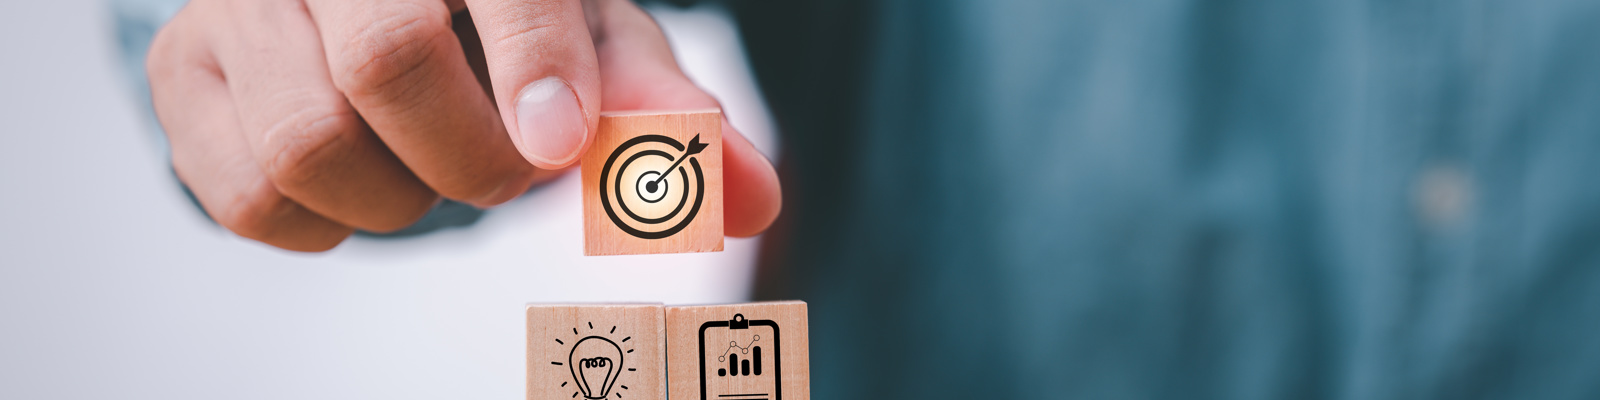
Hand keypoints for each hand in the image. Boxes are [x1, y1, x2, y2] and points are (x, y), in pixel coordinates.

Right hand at [147, 0, 781, 250]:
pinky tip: (365, 183)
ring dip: (399, 199)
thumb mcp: (594, 53)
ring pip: (310, 143)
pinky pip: (247, 196)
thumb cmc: (508, 30)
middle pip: (386, 59)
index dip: (533, 62)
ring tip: (431, 169)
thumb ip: (667, 119)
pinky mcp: (185, 74)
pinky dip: (329, 226)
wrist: (375, 11)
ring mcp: (241, 2)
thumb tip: (752, 195)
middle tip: (509, 168)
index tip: (560, 141)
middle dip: (472, 157)